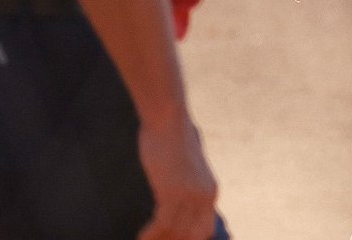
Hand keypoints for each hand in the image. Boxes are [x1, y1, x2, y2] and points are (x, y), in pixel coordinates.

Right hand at [136, 117, 217, 239]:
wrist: (169, 122)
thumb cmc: (173, 142)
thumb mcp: (188, 169)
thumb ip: (189, 187)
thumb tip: (179, 204)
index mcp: (211, 191)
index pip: (204, 230)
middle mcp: (205, 195)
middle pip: (190, 235)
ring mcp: (190, 194)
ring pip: (174, 232)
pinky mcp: (173, 191)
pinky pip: (162, 224)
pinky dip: (149, 234)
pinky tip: (140, 238)